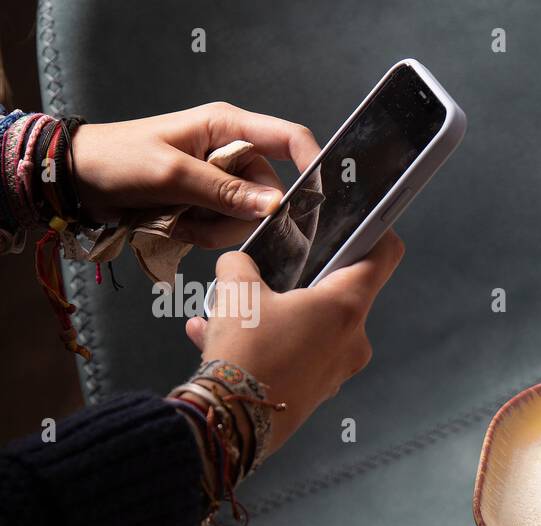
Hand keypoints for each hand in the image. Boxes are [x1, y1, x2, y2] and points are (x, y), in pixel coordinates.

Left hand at [70, 102, 319, 247]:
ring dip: (219, 229)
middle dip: (242, 215)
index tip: (314, 201)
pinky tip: (179, 227)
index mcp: (226, 126)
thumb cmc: (117, 160)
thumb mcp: (172, 174)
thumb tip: (275, 206)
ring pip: (248, 215)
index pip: (289, 139)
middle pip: (269, 191)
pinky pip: (227, 225)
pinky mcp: (207, 200)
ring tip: (182, 224)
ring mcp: (219, 177)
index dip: (312, 165)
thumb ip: (225, 191)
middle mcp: (229, 149)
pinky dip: (206, 233)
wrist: (75, 178)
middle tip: (204, 223)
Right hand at [183, 230, 403, 457]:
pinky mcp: (318, 392)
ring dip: (271, 316)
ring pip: (308, 328)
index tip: (365, 224)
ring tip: (224, 313)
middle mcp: (352, 340)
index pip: (383, 257)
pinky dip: (263, 346)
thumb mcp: (235, 291)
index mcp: (345, 307)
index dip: (377, 233)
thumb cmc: (245, 353)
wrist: (233, 422)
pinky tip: (216, 340)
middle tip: (268, 274)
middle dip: (300, 282)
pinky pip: (293, 357)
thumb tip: (240, 263)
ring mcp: (338, 370)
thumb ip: (241, 263)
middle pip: (338, 294)